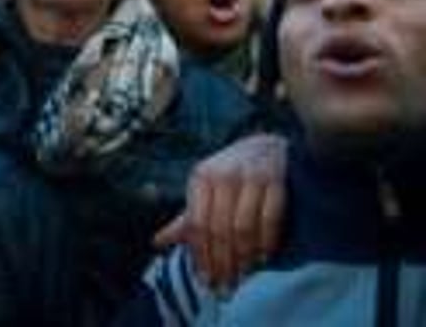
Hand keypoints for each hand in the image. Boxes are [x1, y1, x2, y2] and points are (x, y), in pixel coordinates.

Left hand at [154, 134, 288, 290]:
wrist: (266, 145)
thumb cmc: (230, 174)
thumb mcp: (204, 190)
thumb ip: (186, 219)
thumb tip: (157, 242)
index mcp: (200, 178)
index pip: (196, 224)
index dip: (201, 255)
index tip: (205, 280)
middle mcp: (222, 175)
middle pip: (219, 229)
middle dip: (222, 262)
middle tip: (225, 286)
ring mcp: (250, 176)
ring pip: (243, 226)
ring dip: (244, 257)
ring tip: (243, 276)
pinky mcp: (276, 179)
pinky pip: (270, 218)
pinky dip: (266, 242)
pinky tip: (263, 258)